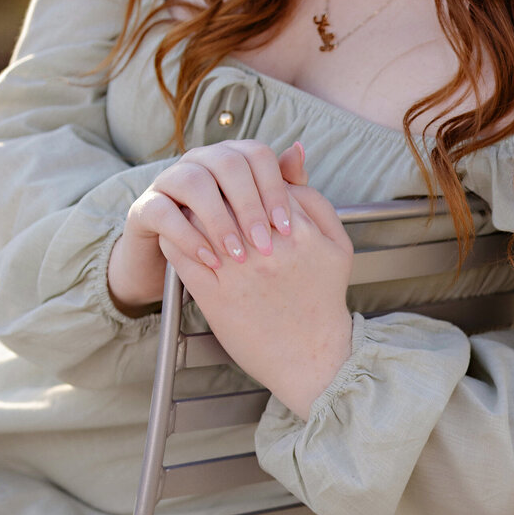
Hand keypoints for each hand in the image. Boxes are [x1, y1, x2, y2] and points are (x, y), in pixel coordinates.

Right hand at [107, 138, 308, 315]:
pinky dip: (188, 236)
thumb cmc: (228, 236)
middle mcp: (200, 160)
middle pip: (228, 163)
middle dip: (249, 205)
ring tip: (236, 254)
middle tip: (264, 243)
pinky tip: (210, 259)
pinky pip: (163, 211)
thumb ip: (282, 187)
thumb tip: (299, 150)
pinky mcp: (145, 206)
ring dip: (219, 219)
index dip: (274, 187)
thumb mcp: (257, 216)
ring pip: (194, 181)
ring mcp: (169, 179)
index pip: (257, 153)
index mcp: (231, 156)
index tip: (286, 226)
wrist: (175, 265)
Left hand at [158, 181, 355, 418]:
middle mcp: (267, 248)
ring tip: (191, 210)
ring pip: (199, 221)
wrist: (313, 358)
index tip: (237, 184)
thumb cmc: (323, 297)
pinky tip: (180, 237)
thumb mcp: (337, 244)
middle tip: (207, 190)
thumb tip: (291, 157)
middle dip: (215, 190)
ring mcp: (239, 272)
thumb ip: (315, 199)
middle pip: (226, 196)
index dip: (244, 178)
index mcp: (298, 230)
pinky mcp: (215, 296)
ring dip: (191, 211)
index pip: (260, 181)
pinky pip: (183, 255)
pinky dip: (177, 240)